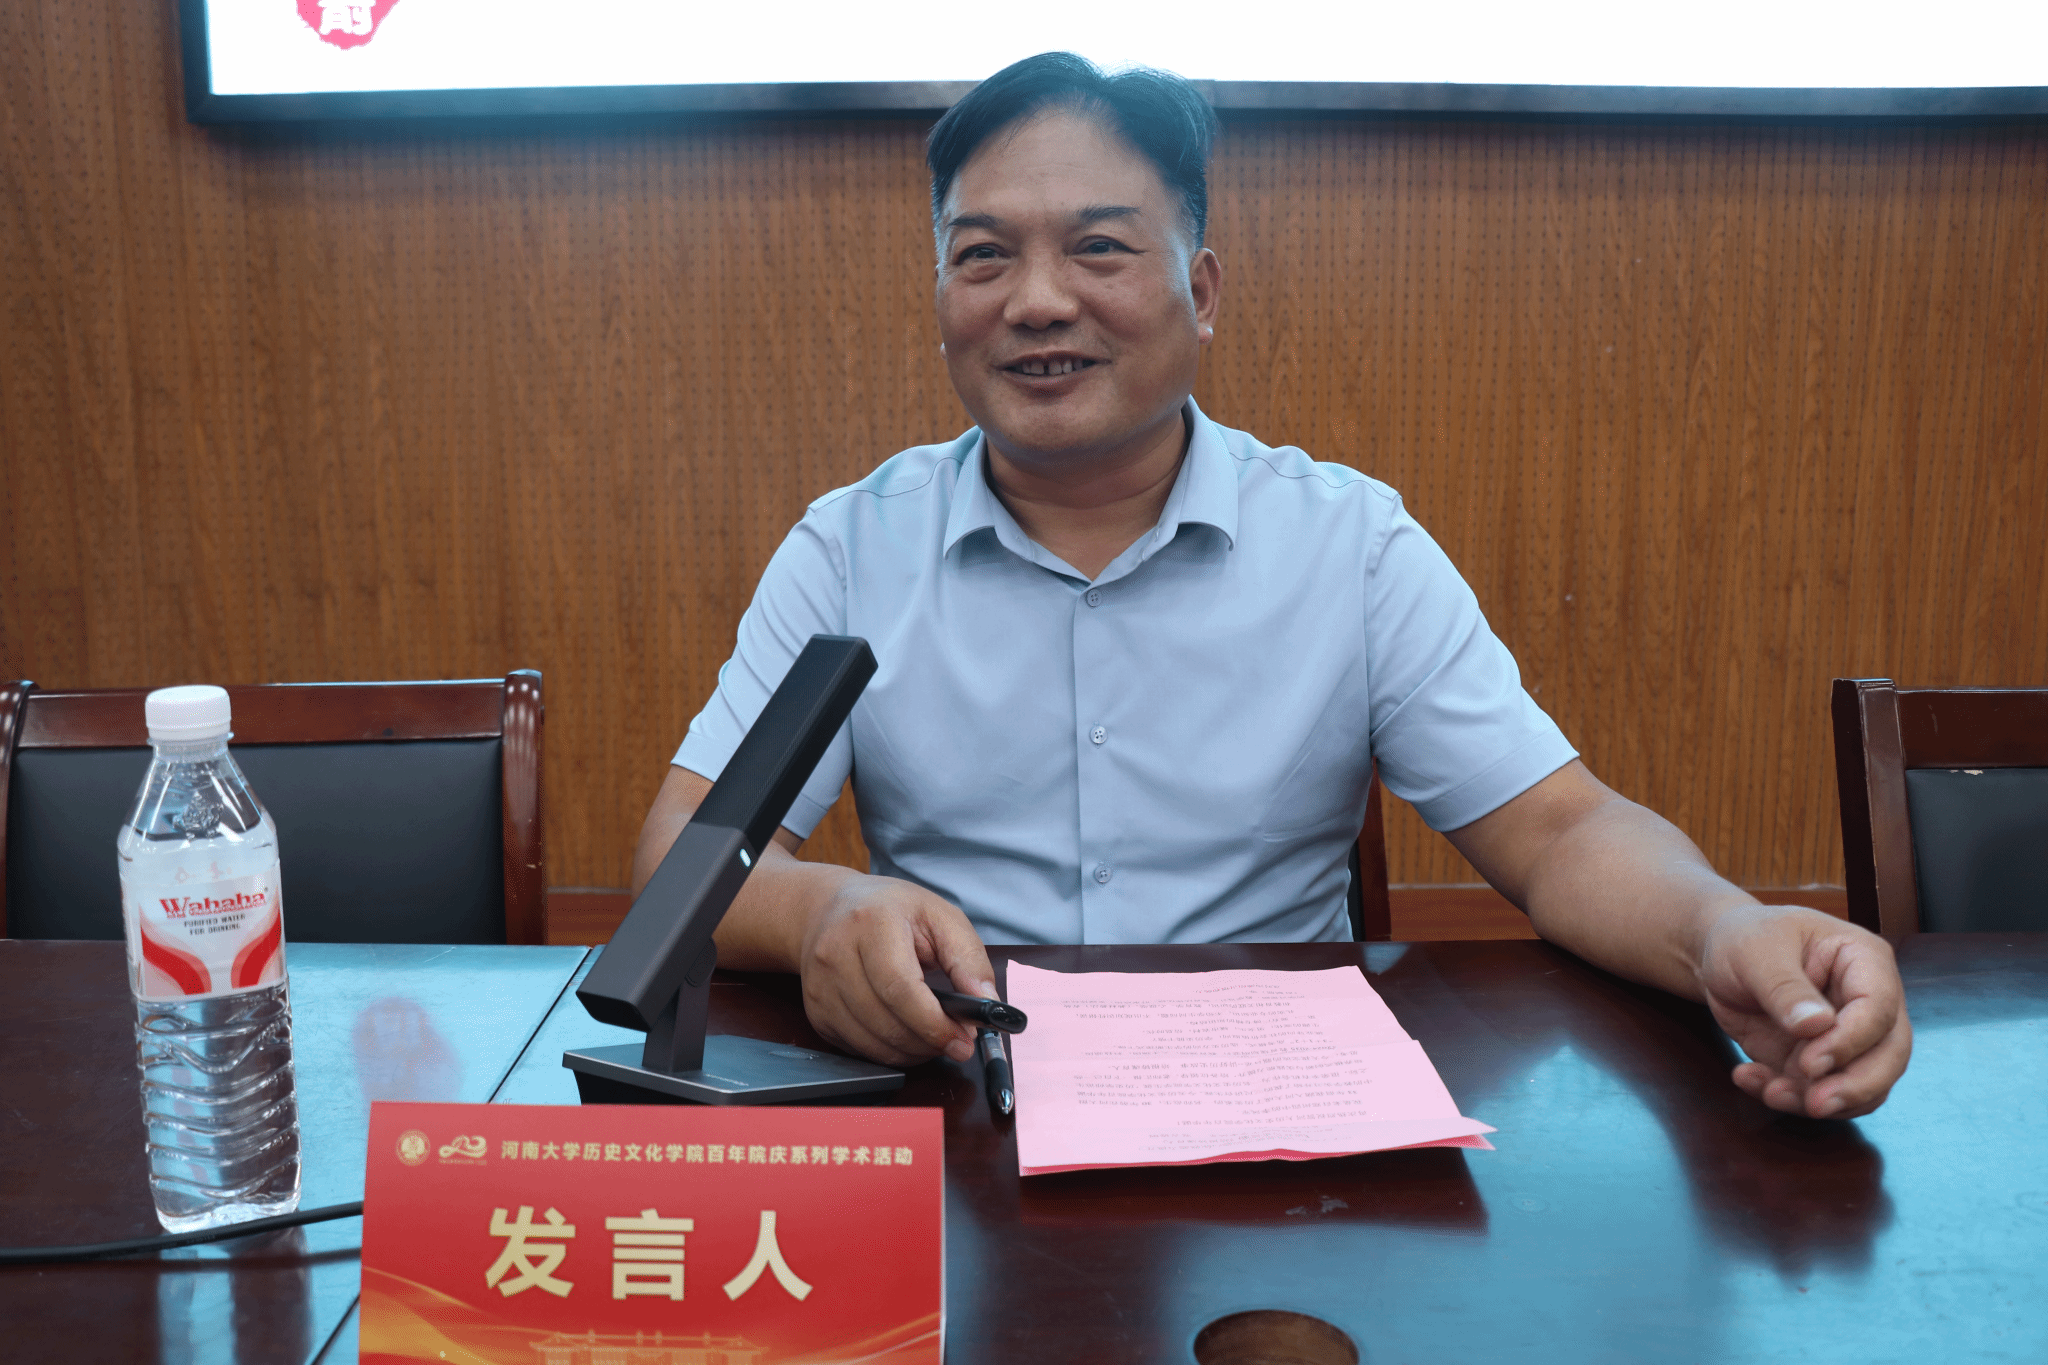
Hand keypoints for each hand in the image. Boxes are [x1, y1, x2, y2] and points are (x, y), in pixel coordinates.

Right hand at [795, 872, 996, 1066]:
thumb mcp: (939, 916)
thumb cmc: (890, 911)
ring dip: (911, 1052)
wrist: (827, 910)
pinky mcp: (816, 1012)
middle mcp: (835, 954)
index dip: (934, 1023)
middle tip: (957, 1043)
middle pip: (886, 1021)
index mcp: (871, 923)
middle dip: (929, 1042)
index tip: (964, 1040)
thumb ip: (968, 958)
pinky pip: (857, 1049)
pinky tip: (906, 1034)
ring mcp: (819, 987)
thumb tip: (989, 1003)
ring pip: (871, 1043)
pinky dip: (888, 1051)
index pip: (900, 987)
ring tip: (934, 1038)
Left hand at [1697, 903, 1911, 1118]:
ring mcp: (1851, 1037)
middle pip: (1889, 1055)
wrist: (1720, 957)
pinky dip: (1792, 1098)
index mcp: (1864, 960)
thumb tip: (1818, 1025)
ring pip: (1865, 1085)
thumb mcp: (1754, 952)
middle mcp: (1870, 1003)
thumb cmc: (1744, 939)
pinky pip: (1826, 1093)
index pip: (1878, 1008)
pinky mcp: (1825, 1063)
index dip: (1850, 1041)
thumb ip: (1785, 988)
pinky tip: (1751, 1079)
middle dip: (1855, 1087)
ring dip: (1822, 1101)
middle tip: (1813, 1104)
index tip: (1810, 1064)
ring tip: (1770, 1092)